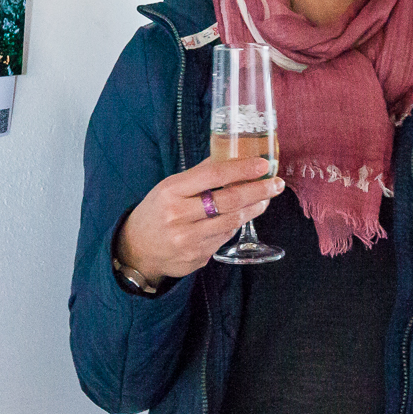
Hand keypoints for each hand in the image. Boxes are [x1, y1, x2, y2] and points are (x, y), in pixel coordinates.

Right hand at [115, 155, 282, 281]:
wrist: (137, 249)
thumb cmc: (157, 211)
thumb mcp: (170, 187)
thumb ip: (199, 174)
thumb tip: (232, 156)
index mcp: (171, 191)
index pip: (213, 175)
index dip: (242, 169)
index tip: (263, 165)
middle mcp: (178, 216)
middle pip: (228, 200)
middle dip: (258, 191)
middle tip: (276, 184)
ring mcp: (187, 239)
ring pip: (232, 221)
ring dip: (254, 209)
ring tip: (265, 199)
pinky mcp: (196, 257)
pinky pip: (224, 238)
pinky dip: (236, 225)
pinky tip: (241, 216)